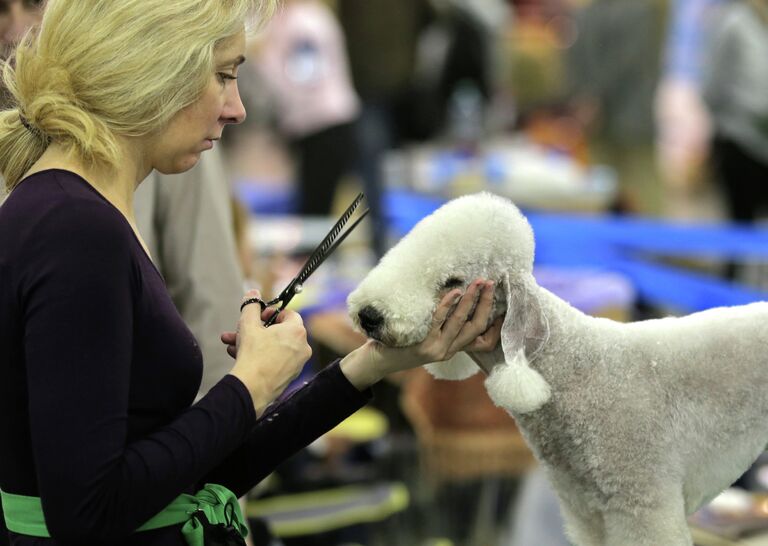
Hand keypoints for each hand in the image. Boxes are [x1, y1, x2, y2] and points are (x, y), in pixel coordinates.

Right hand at [226, 290, 311, 415]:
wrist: (251, 388)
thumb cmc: (253, 354)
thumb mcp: (248, 324)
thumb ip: (251, 306)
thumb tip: (253, 292)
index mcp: (297, 331)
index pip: (288, 314)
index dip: (271, 312)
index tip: (258, 316)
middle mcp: (302, 347)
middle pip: (278, 331)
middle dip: (255, 329)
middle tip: (240, 330)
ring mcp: (297, 363)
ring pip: (273, 346)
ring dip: (252, 342)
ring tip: (231, 343)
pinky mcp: (289, 376)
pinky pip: (274, 360)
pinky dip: (259, 356)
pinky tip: (237, 355)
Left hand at [340, 279, 501, 389]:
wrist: (377, 362)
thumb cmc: (400, 344)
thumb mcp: (426, 336)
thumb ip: (441, 323)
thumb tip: (455, 292)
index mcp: (452, 349)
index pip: (484, 341)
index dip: (496, 325)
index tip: (503, 306)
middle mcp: (448, 351)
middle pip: (477, 327)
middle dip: (486, 303)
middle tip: (491, 283)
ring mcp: (436, 349)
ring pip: (462, 323)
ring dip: (472, 300)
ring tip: (479, 282)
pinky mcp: (423, 345)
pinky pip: (439, 321)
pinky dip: (448, 304)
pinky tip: (455, 291)